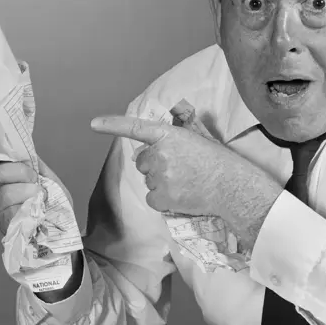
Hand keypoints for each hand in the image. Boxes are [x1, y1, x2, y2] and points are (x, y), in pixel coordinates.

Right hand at [0, 158, 69, 234]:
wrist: (62, 231)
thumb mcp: (48, 180)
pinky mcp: (6, 225)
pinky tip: (38, 210)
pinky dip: (30, 207)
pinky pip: (13, 211)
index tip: (28, 164)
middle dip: (20, 173)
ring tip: (40, 198)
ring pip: (6, 192)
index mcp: (5, 179)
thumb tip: (27, 152)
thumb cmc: (53, 206)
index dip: (9, 158)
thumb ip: (37, 166)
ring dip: (29, 192)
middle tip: (34, 181)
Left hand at [90, 116, 282, 246]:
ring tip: (185, 183)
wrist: (232, 186)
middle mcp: (160, 153)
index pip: (135, 127)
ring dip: (161, 183)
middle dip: (154, 165)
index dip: (113, 125)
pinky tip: (181, 197)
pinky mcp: (161, 196)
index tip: (94, 124)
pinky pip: (152, 199)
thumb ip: (180, 131)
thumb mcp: (200, 137)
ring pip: (149, 181)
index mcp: (168, 135)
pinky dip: (163, 200)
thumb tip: (169, 124)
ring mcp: (159, 176)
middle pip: (143, 162)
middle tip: (179, 169)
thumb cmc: (219, 161)